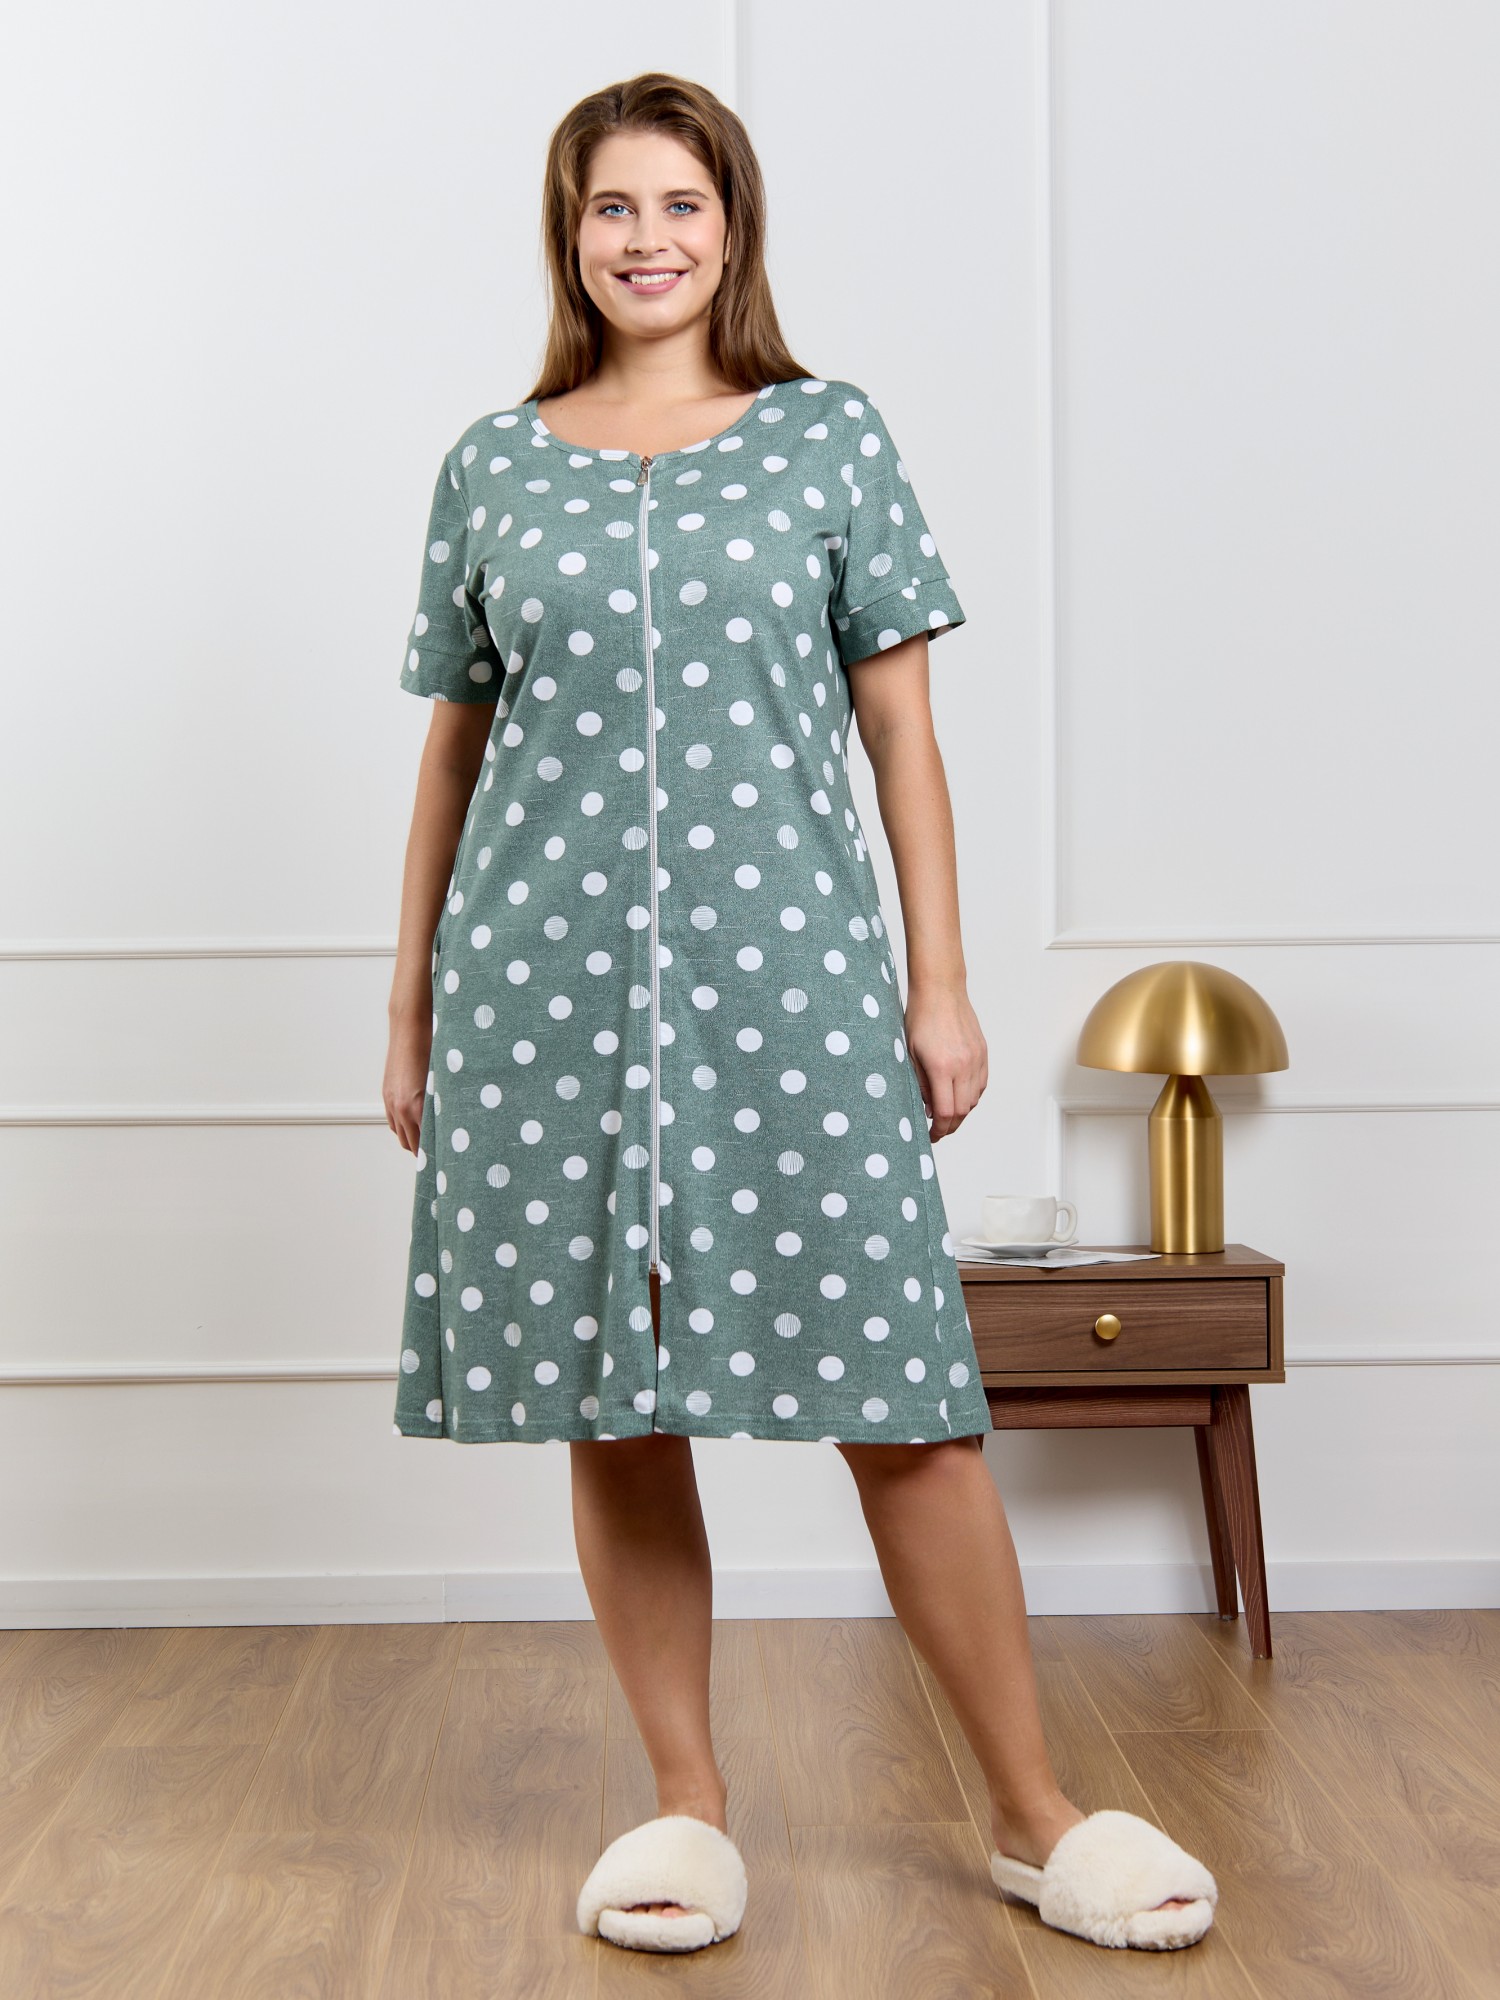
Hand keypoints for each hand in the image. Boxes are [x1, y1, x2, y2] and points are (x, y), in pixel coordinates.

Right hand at [383, 1011, 433, 1153]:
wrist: (411, 1030)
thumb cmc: (433, 1051)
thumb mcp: (443, 1083)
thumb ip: (443, 1107)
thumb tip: (453, 1124)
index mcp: (417, 1108)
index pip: (425, 1144)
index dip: (436, 1154)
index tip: (447, 1159)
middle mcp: (401, 1108)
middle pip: (411, 1145)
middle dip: (424, 1152)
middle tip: (440, 1154)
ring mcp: (391, 1102)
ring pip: (400, 1134)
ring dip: (412, 1140)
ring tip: (429, 1141)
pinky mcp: (387, 1094)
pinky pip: (393, 1121)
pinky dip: (403, 1127)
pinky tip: (415, 1123)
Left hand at [903, 984, 987, 1142]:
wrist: (940, 990)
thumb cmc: (920, 1017)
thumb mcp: (910, 1054)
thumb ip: (921, 1084)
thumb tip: (929, 1109)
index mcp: (942, 1067)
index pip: (945, 1112)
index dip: (939, 1129)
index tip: (931, 1135)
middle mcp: (964, 1066)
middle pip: (962, 1110)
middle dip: (950, 1125)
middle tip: (938, 1129)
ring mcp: (976, 1059)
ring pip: (974, 1099)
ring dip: (961, 1111)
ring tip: (946, 1113)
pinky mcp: (983, 1052)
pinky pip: (981, 1084)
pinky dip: (971, 1096)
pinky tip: (959, 1095)